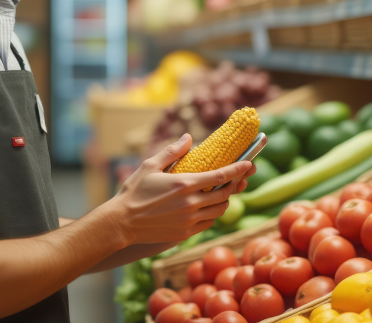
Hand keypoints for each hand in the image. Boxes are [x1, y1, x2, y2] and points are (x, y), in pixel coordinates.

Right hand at [105, 134, 252, 244]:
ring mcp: (189, 220)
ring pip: (219, 211)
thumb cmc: (134, 192)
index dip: (238, 170)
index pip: (220, 176)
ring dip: (225, 200)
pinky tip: (208, 208)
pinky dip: (212, 214)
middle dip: (236, 184)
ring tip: (224, 193)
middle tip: (240, 177)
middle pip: (225, 194)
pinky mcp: (185, 233)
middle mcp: (190, 203)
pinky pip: (208, 223)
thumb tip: (188, 138)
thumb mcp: (150, 166)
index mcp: (184, 184)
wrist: (122, 223)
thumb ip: (172, 152)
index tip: (249, 163)